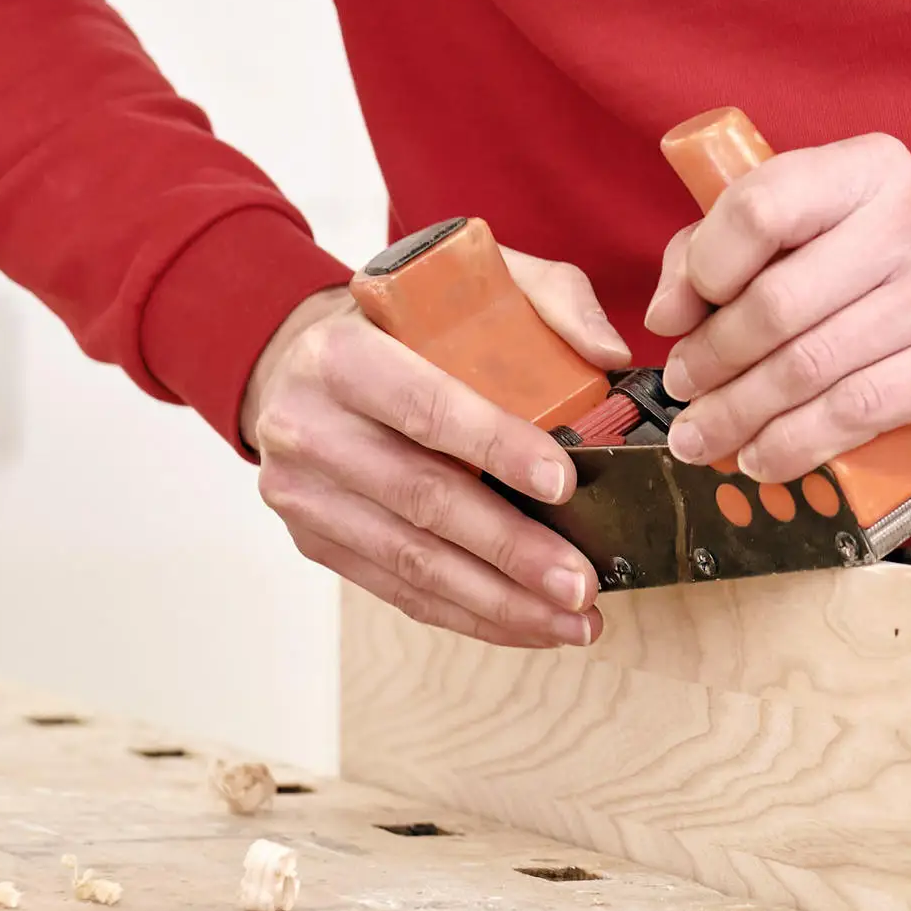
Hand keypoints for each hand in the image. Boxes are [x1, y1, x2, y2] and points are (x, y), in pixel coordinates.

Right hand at [240, 250, 630, 646]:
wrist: (298, 361)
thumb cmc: (404, 326)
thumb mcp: (470, 284)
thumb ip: (550, 301)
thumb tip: (611, 357)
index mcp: (343, 355)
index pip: (427, 408)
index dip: (496, 447)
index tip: (564, 483)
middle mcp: (308, 427)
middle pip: (422, 499)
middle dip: (511, 549)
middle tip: (582, 582)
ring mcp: (304, 493)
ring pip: (411, 561)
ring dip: (499, 601)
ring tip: (572, 620)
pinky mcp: (314, 539)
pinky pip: (398, 589)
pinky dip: (469, 614)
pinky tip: (527, 625)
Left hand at [643, 133, 910, 482]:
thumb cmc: (891, 282)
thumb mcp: (818, 240)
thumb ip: (726, 252)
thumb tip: (669, 312)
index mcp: (870, 169)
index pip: (761, 206)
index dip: (701, 269)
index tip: (676, 318)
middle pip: (778, 300)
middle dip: (712, 360)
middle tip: (684, 395)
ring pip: (811, 365)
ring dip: (741, 414)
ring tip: (705, 437)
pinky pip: (858, 411)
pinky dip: (795, 444)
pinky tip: (763, 459)